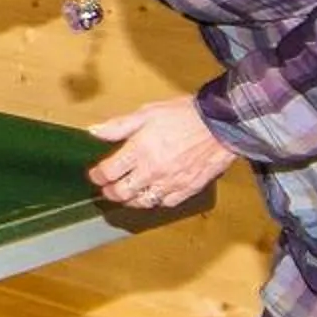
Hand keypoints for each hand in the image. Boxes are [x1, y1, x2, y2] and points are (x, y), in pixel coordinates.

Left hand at [87, 98, 234, 209]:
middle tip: (107, 187)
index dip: (97, 176)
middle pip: (121, 192)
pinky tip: (152, 192)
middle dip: (109, 191)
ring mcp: (170, 183)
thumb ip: (118, 126)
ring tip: (127, 192)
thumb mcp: (147, 113)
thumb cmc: (185, 115)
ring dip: (129, 199)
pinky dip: (154, 200)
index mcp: (139, 150)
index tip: (95, 174)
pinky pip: (164, 203)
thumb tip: (94, 132)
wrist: (222, 124)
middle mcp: (152, 171)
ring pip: (141, 202)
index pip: (108, 172)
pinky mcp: (187, 189)